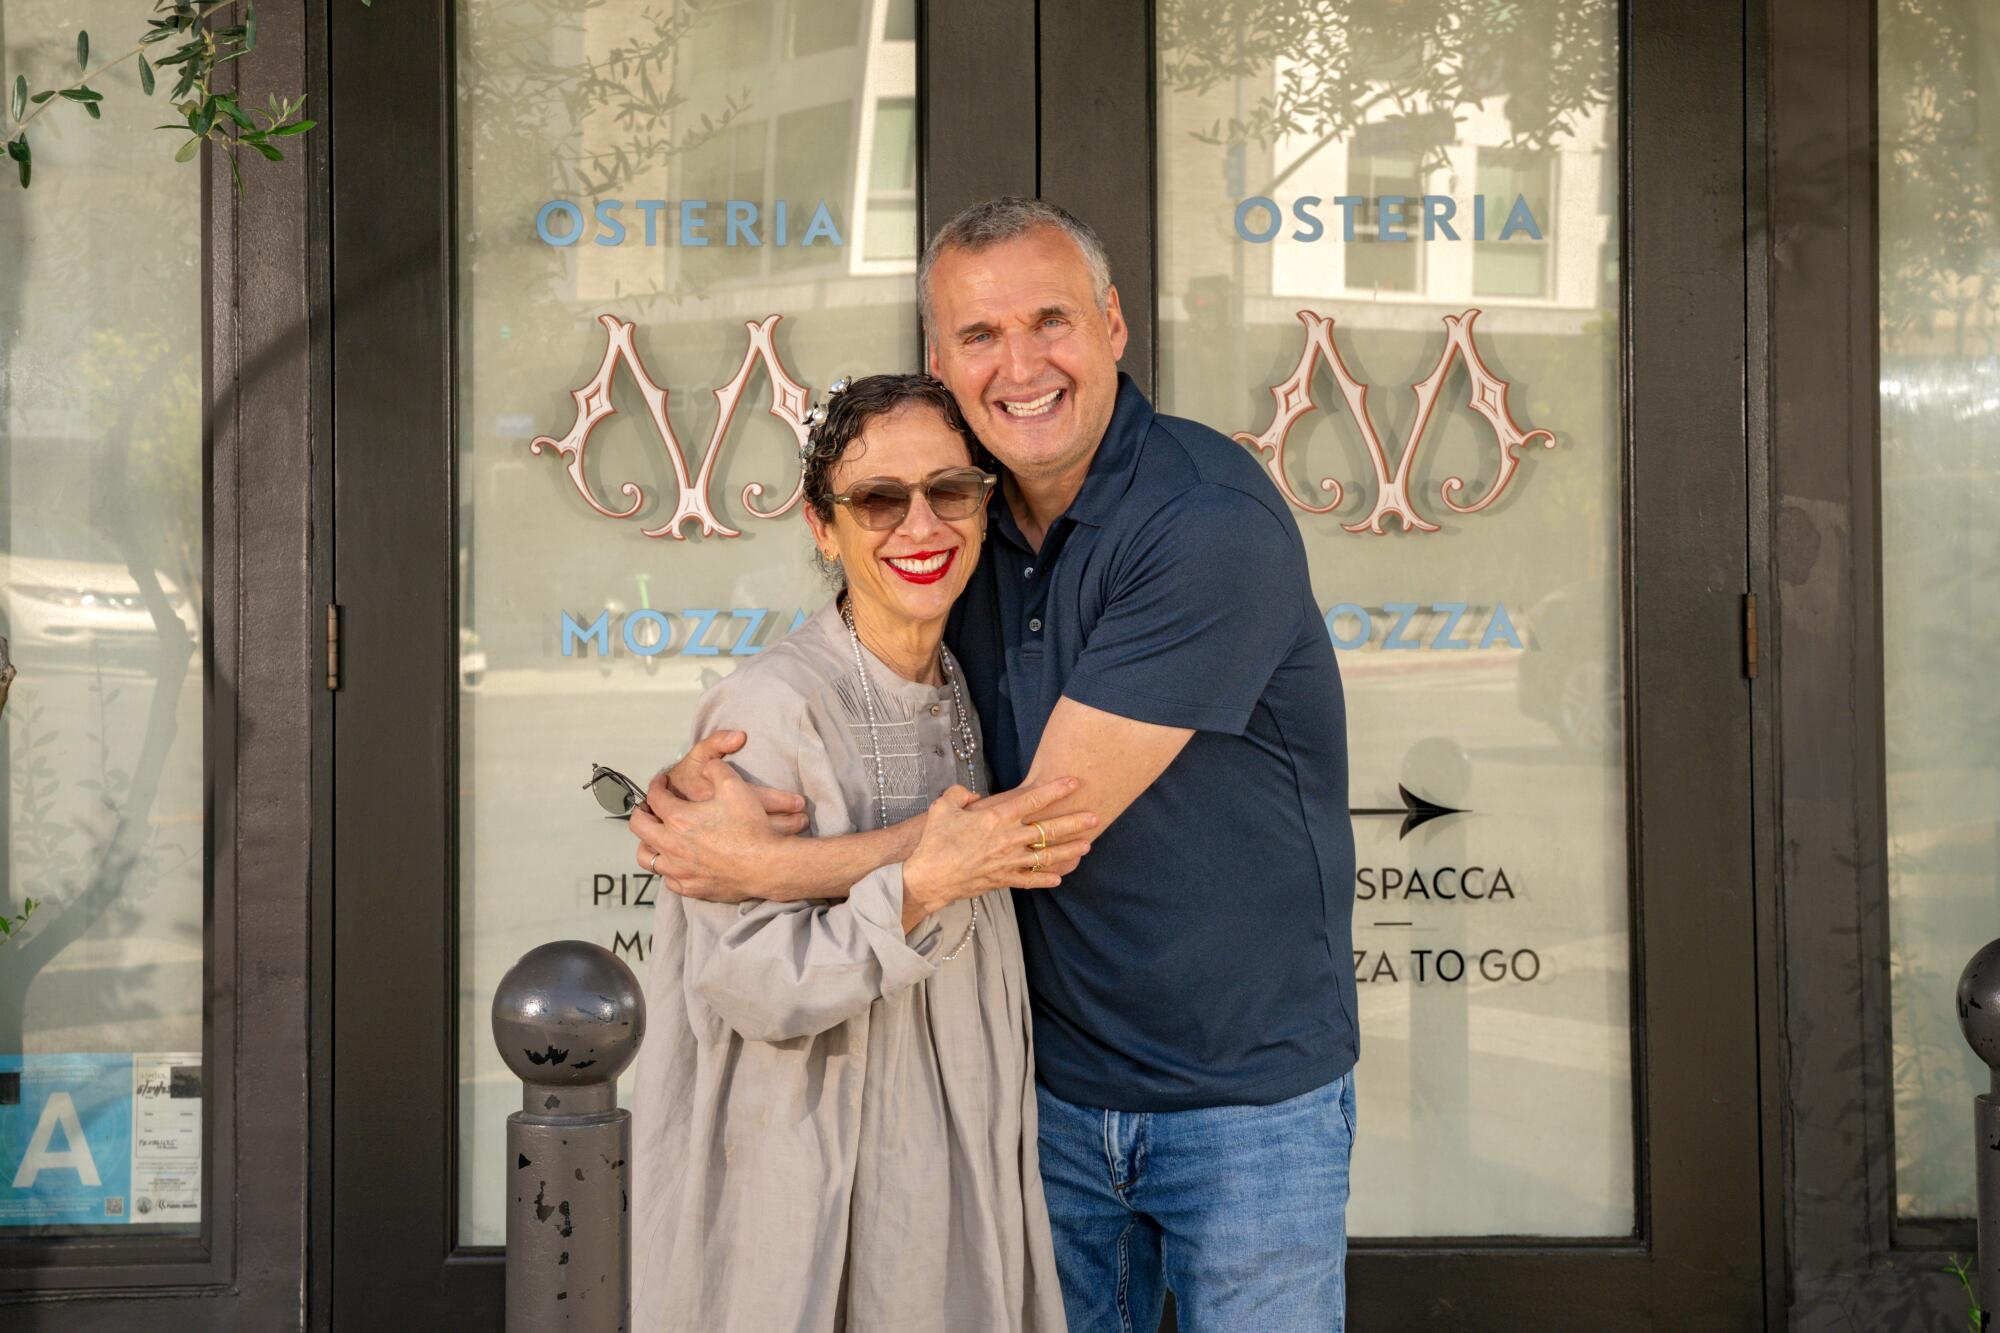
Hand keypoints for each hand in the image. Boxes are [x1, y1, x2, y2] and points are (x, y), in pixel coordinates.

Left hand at [631, 751, 807, 904]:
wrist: (766, 866)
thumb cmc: (751, 828)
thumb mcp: (735, 786)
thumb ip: (716, 769)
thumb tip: (707, 766)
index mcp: (678, 818)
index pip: (653, 797)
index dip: (656, 785)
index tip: (662, 783)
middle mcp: (671, 845)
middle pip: (639, 827)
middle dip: (641, 813)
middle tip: (650, 808)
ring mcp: (679, 870)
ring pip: (646, 857)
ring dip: (648, 844)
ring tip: (657, 837)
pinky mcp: (690, 888)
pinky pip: (668, 880)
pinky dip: (668, 869)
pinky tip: (678, 863)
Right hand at [901, 778, 1096, 926]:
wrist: (928, 878)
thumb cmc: (934, 842)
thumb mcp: (942, 808)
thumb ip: (959, 794)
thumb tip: (972, 795)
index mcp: (996, 818)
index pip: (1033, 800)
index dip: (1056, 790)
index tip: (1074, 782)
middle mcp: (1008, 839)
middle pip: (1049, 829)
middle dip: (1075, 822)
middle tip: (1095, 817)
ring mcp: (1008, 862)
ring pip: (1046, 855)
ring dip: (1069, 850)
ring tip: (1087, 845)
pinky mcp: (1003, 880)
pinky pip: (1030, 880)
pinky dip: (1046, 879)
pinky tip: (1060, 877)